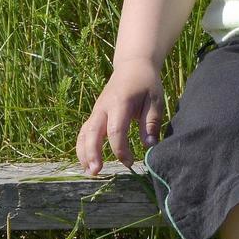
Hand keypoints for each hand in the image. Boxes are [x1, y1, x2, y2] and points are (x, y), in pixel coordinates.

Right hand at [76, 58, 164, 174]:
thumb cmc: (146, 84)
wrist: (132, 65)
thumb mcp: (155, 100)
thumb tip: (149, 146)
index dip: (120, 149)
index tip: (130, 162)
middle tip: (96, 171)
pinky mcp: (95, 114)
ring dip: (84, 152)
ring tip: (89, 172)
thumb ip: (151, 123)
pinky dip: (82, 147)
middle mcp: (104, 107)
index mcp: (120, 102)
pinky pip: (85, 131)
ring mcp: (97, 110)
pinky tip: (86, 162)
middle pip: (93, 132)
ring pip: (84, 132)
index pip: (116, 130)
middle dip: (92, 153)